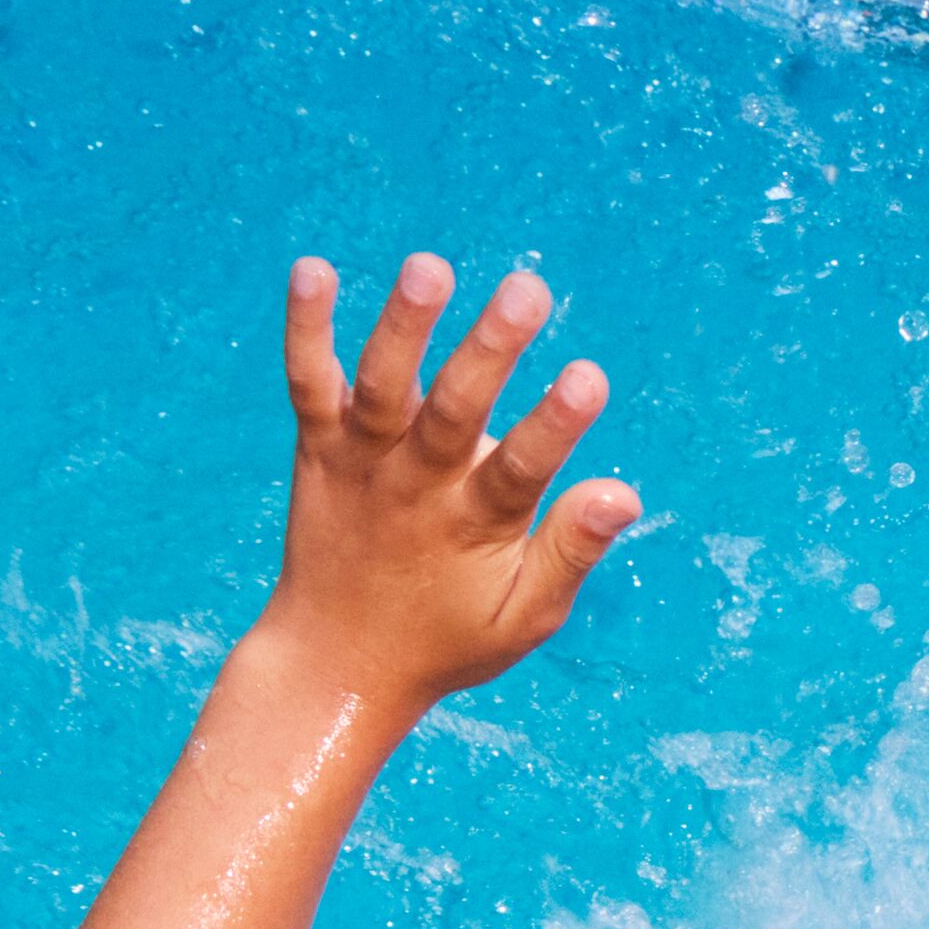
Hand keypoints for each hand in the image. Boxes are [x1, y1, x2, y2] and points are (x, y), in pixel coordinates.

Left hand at [261, 247, 637, 707]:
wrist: (331, 661)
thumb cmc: (446, 638)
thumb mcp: (523, 617)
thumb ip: (570, 552)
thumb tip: (622, 493)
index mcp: (475, 527)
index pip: (521, 470)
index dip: (554, 425)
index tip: (588, 376)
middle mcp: (415, 487)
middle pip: (453, 413)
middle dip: (491, 349)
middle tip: (528, 289)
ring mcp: (362, 463)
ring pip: (381, 388)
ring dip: (403, 326)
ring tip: (430, 267)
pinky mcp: (319, 448)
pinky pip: (310, 384)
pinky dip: (307, 330)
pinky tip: (311, 270)